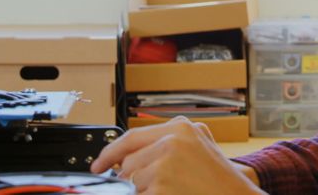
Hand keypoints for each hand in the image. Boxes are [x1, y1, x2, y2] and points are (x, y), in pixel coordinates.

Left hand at [91, 116, 262, 193]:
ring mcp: (165, 164)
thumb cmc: (220, 180)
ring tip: (176, 189)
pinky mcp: (162, 186)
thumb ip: (166, 144)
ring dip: (146, 191)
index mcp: (180, 128)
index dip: (110, 152)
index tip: (98, 164)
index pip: (131, 137)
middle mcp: (172, 142)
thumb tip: (127, 157)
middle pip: (129, 162)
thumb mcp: (198, 148)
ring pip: (133, 182)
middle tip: (158, 184)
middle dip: (134, 178)